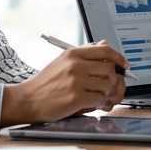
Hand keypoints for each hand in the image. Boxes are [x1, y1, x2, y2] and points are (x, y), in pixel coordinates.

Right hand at [2, 42, 127, 123]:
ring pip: (107, 85)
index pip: (105, 50)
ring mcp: (76, 81)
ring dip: (108, 93)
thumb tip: (106, 45)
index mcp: (73, 54)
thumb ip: (84, 54)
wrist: (26, 100)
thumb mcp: (62, 62)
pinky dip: (101, 103)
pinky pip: (100, 99)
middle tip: (110, 88)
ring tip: (101, 97)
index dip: (119, 58)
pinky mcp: (75, 97)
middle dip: (114, 80)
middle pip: (110, 69)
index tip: (124, 66)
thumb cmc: (45, 83)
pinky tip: (96, 104)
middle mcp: (75, 65)